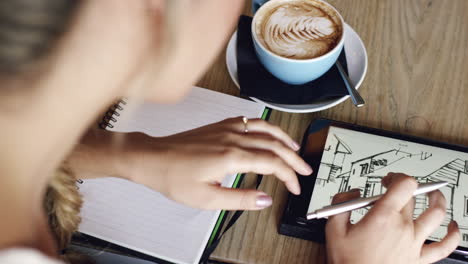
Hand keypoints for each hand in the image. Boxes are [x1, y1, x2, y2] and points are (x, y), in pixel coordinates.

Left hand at [126, 117, 311, 209]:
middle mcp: (232, 138)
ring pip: (265, 128)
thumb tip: (265, 199)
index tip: (294, 187)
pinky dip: (265, 126)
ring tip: (295, 148)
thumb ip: (240, 199)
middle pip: (274, 145)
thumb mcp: (207, 199)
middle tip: (304, 170)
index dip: (289, 176)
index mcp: (232, 157)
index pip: (272, 163)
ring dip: (283, 138)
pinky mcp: (219, 125)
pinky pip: (249, 121)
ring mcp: (226, 128)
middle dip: (293, 158)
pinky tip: (267, 132)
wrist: (152, 158)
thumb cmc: (173, 177)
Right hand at [325, 173, 459, 263]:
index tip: (388, 180)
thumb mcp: (333, 228)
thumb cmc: (348, 261)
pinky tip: (452, 227)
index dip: (397, 177)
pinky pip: (445, 246)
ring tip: (433, 194)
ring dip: (437, 199)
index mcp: (383, 217)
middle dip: (405, 187)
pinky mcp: (420, 259)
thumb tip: (352, 193)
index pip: (404, 185)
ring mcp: (414, 243)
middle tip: (395, 189)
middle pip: (414, 197)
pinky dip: (453, 234)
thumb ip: (341, 203)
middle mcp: (402, 228)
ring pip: (437, 214)